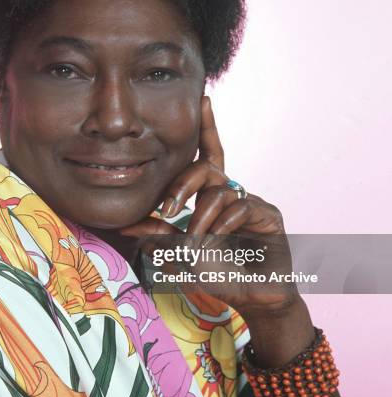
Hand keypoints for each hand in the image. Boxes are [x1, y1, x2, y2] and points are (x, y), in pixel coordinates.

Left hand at [119, 96, 295, 319]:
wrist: (252, 297)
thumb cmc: (217, 273)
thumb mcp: (180, 253)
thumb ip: (159, 235)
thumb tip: (126, 224)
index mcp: (211, 196)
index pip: (207, 156)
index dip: (207, 128)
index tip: (204, 99)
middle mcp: (231, 193)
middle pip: (207, 168)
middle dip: (183, 184)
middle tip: (168, 207)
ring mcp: (251, 202)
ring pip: (219, 191)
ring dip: (201, 218)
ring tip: (194, 242)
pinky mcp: (269, 216)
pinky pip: (241, 207)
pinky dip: (224, 225)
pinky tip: (218, 240)